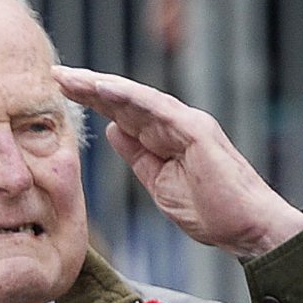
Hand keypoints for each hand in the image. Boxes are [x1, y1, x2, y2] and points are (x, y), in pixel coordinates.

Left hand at [52, 65, 302, 256]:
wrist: (246, 229)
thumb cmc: (208, 209)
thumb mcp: (157, 181)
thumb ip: (136, 154)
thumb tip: (112, 130)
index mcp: (162, 135)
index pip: (119, 112)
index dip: (90, 100)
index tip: (60, 91)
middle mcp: (172, 122)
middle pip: (122, 99)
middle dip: (88, 86)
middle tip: (55, 73)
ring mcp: (185, 122)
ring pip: (135, 97)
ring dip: (101, 86)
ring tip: (70, 77)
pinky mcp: (196, 130)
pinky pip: (156, 108)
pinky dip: (128, 96)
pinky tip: (101, 88)